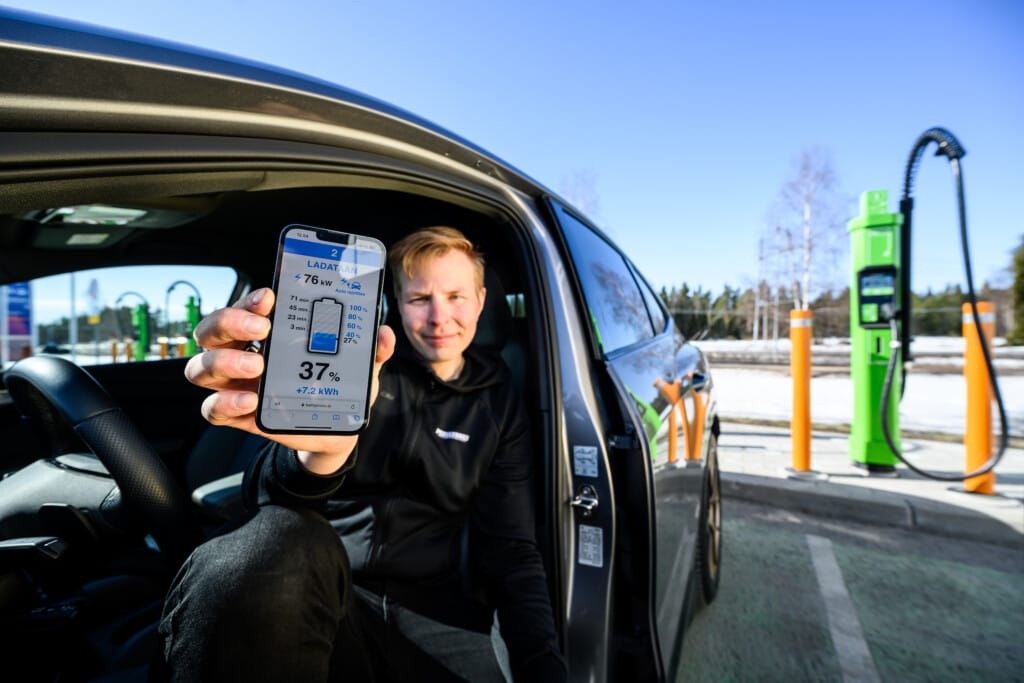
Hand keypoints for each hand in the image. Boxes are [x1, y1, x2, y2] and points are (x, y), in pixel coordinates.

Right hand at [183, 287, 395, 473]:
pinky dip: (225, 404)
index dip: (250, 298)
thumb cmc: (338, 386)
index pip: (246, 306)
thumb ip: (371, 350)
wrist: (336, 430)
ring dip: (223, 363)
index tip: (270, 297)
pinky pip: (212, 409)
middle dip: (230, 322)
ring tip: (257, 369)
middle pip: (212, 329)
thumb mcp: (358, 366)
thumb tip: (383, 333)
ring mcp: (236, 384)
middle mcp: (243, 352)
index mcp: (268, 332)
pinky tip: (250, 402)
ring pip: (202, 368)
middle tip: (262, 329)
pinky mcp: (238, 415)